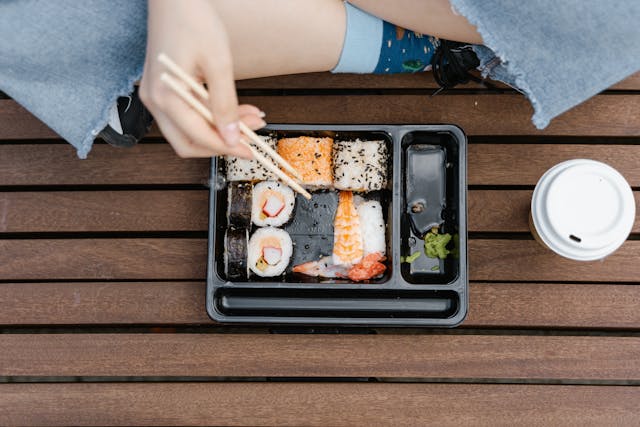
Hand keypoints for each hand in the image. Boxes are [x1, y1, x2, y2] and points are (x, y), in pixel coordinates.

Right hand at [140, 0, 264, 157]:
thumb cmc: (194, 21)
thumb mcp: (218, 64)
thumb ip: (225, 104)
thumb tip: (231, 136)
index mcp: (165, 96)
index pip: (198, 137)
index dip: (226, 147)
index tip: (250, 149)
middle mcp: (154, 101)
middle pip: (187, 143)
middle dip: (221, 144)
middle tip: (250, 137)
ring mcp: (156, 96)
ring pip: (188, 131)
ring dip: (219, 131)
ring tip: (249, 119)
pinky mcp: (164, 91)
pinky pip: (187, 115)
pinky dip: (211, 118)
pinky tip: (235, 111)